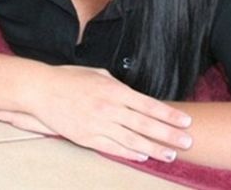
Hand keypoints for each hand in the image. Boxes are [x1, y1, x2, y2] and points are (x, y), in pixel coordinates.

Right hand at [0, 65, 193, 162]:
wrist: (42, 90)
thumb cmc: (70, 78)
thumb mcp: (98, 74)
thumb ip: (117, 85)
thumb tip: (134, 96)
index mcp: (113, 90)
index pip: (148, 104)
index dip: (169, 114)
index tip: (186, 121)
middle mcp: (109, 108)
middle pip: (145, 125)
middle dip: (169, 134)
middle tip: (188, 141)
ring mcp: (98, 124)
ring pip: (132, 140)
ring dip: (154, 148)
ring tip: (171, 154)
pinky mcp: (87, 137)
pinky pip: (112, 147)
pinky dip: (130, 153)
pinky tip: (143, 156)